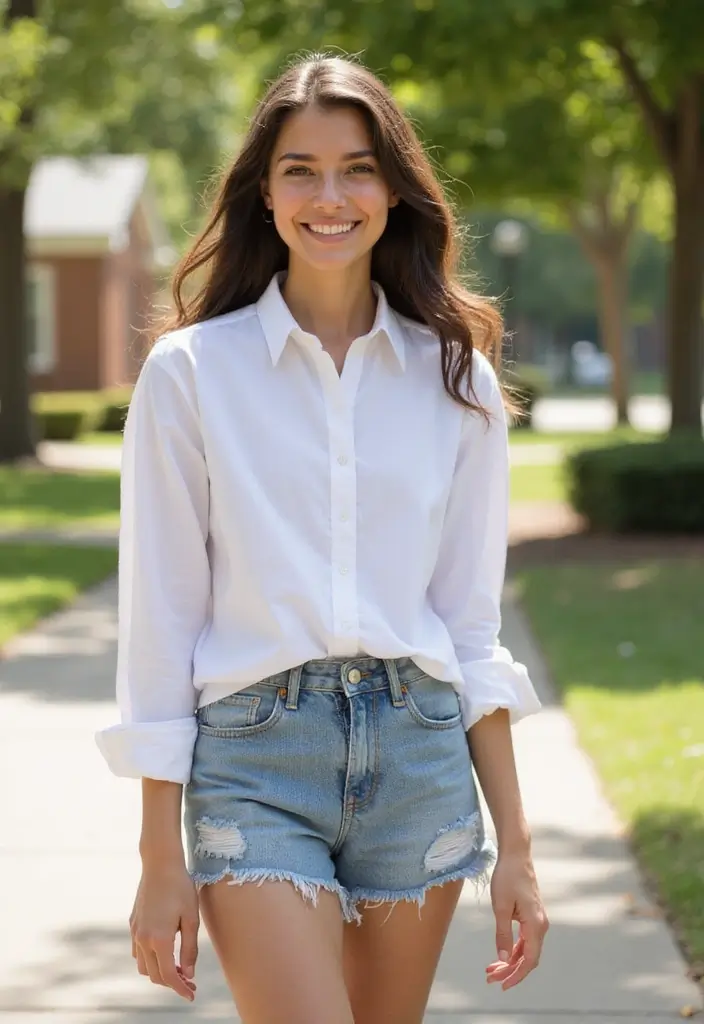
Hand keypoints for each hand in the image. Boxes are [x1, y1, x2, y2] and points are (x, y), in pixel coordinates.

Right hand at [129, 863, 199, 1001]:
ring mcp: (135, 932)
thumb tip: (188, 974)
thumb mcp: (191, 918)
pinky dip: (149, 959)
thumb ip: (189, 949)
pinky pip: (137, 952)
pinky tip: (163, 952)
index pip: (169, 976)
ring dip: (158, 972)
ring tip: (177, 968)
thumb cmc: (180, 887)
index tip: (192, 994)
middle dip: (172, 983)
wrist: (160, 864)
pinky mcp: (133, 924)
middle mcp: (143, 939)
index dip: (181, 988)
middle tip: (190, 981)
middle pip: (154, 975)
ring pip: (143, 966)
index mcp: (159, 939)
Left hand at [485, 849, 548, 990]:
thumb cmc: (507, 877)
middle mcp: (541, 925)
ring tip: (491, 970)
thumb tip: (503, 959)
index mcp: (536, 925)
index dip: (517, 975)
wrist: (516, 856)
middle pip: (528, 958)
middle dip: (510, 971)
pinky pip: (525, 940)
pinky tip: (501, 955)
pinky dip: (513, 949)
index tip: (502, 985)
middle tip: (490, 978)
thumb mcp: (501, 907)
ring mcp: (537, 921)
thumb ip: (502, 934)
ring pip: (526, 950)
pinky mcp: (532, 916)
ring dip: (510, 961)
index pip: (529, 960)